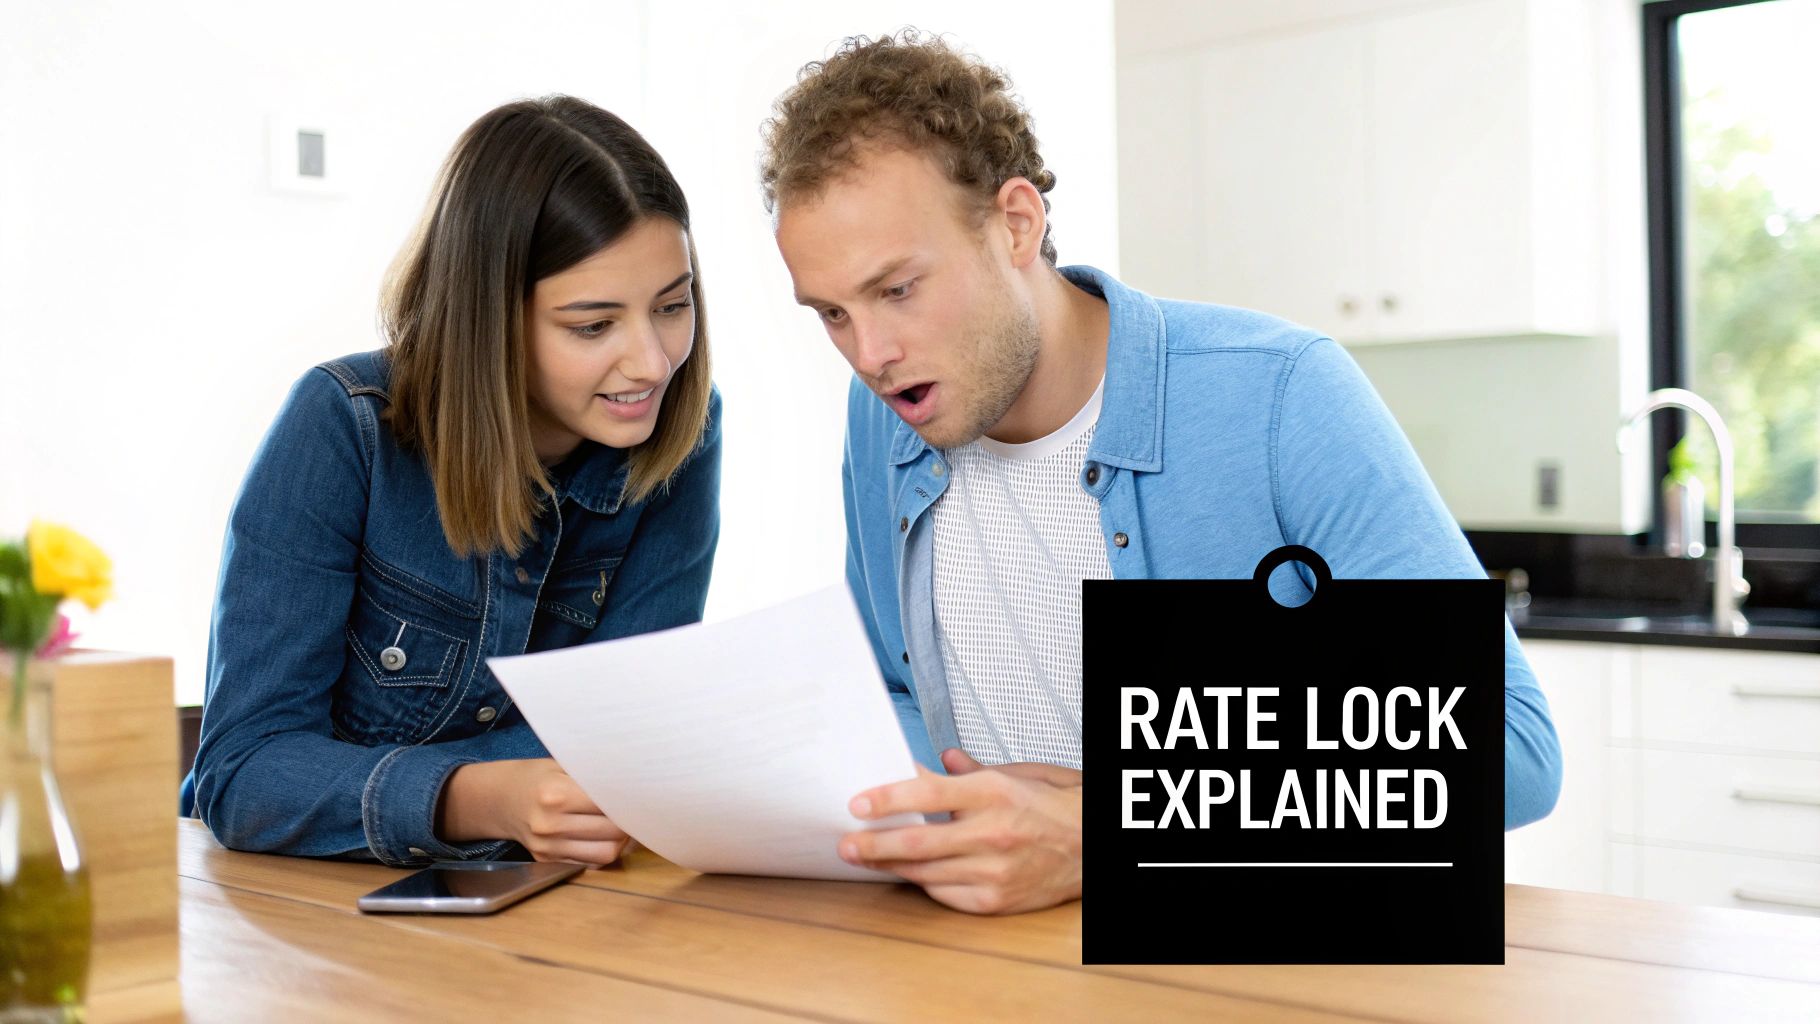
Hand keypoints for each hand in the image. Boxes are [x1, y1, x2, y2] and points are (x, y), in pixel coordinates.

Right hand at [437, 758, 630, 865]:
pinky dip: (603, 851)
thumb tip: (635, 777)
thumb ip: (593, 774)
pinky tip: (604, 836)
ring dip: (621, 841)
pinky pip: (589, 862)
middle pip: (612, 832)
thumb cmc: (537, 777)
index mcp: (556, 794)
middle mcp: (551, 824)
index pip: (609, 804)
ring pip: (606, 853)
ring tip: (622, 825)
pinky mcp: (547, 860)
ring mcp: (548, 847)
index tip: (640, 793)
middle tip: (637, 809)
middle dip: (630, 821)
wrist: (498, 800)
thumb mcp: (562, 765)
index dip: (629, 799)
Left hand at [839, 748, 1081, 914]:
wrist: (1094, 847)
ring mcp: (993, 871)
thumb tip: (941, 760)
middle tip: (845, 843)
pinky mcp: (995, 900)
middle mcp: (992, 833)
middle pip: (917, 841)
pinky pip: (944, 894)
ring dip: (888, 866)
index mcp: (994, 793)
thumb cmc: (1055, 807)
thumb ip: (973, 771)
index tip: (857, 803)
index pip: (928, 793)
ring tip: (864, 857)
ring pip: (924, 872)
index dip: (887, 798)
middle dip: (872, 844)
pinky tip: (907, 873)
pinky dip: (922, 882)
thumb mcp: (1019, 774)